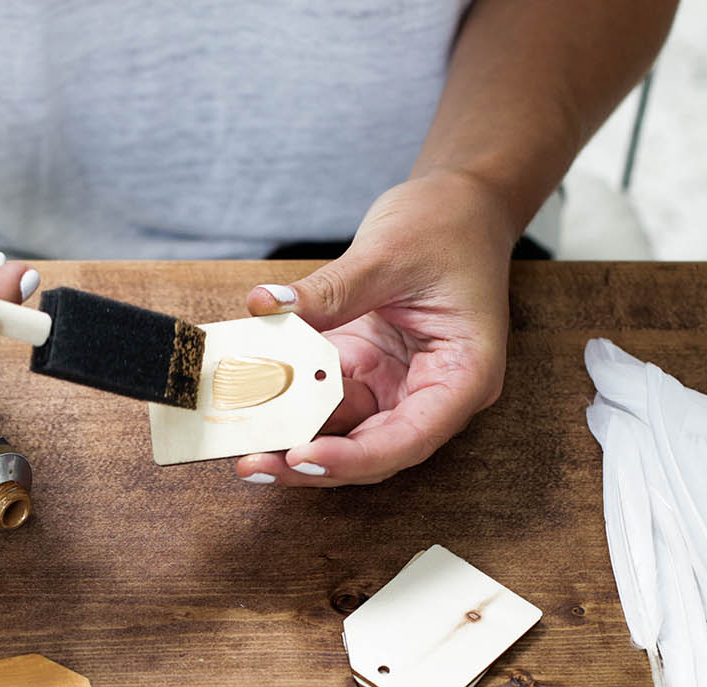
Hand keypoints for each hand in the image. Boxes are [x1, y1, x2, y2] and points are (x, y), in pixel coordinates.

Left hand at [237, 171, 515, 486]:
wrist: (460, 203)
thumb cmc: (448, 225)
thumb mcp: (388, 252)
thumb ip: (330, 290)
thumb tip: (267, 306)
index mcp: (463, 374)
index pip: (409, 439)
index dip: (355, 458)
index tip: (302, 456)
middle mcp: (432, 393)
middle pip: (372, 450)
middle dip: (313, 463)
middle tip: (253, 464)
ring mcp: (397, 385)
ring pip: (344, 434)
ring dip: (294, 439)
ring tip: (243, 444)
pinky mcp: (368, 372)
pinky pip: (326, 399)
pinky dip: (292, 403)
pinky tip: (254, 404)